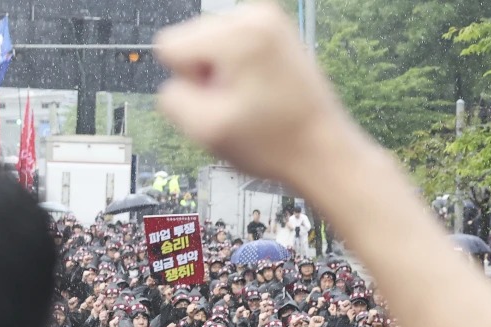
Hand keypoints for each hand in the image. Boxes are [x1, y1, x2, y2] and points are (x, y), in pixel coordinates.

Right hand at [156, 0, 346, 185]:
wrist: (320, 148)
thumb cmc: (272, 142)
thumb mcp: (205, 130)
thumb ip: (171, 99)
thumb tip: (174, 82)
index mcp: (238, 35)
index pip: (170, 45)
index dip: (186, 79)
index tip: (216, 98)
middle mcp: (255, 15)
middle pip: (189, 39)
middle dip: (203, 74)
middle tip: (235, 101)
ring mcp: (268, 19)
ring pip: (208, 42)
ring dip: (219, 73)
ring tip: (248, 97)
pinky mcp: (274, 29)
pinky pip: (229, 45)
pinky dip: (235, 68)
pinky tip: (257, 90)